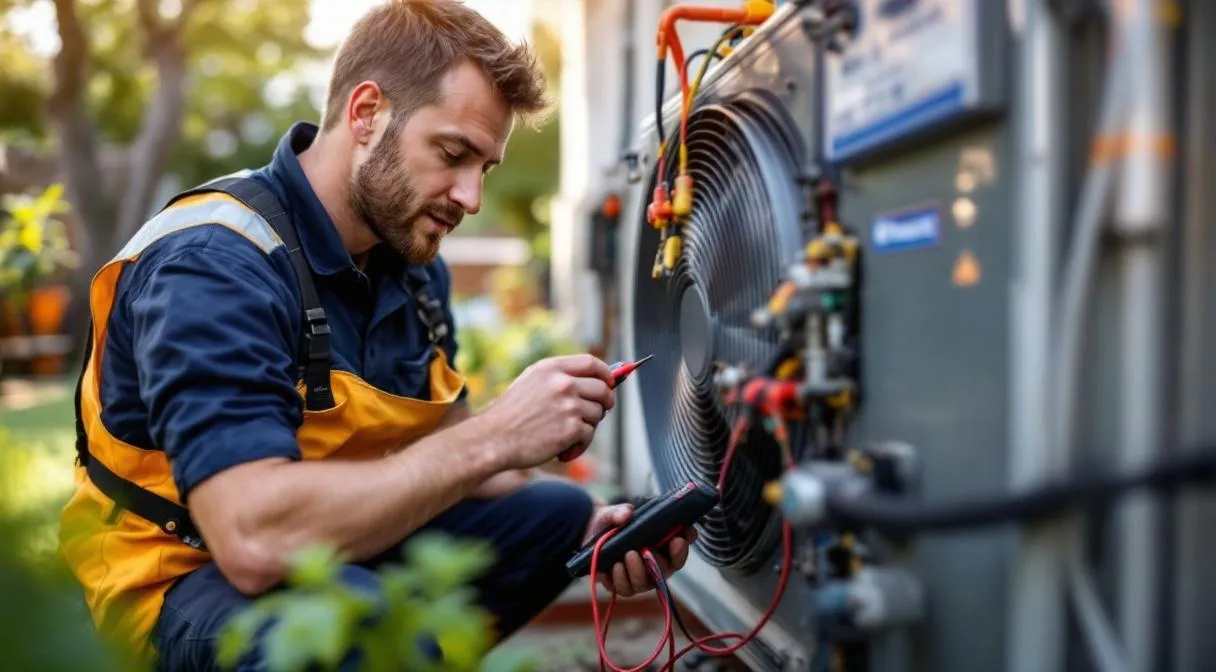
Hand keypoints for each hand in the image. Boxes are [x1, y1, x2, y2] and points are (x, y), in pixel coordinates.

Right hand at [480, 354, 615, 469]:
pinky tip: (564, 449)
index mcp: (551, 368)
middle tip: (598, 413)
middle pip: (603, 389)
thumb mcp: (531, 382)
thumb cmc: (510, 414)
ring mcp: (568, 405)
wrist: (493, 438)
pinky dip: (581, 444)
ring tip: (569, 434)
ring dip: (589, 426)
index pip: (592, 363)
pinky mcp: (571, 428)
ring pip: (598, 414)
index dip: (606, 373)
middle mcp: (562, 383)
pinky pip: (590, 434)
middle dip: (605, 402)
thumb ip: (559, 377)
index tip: (609, 383)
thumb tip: (595, 381)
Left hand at [583, 503, 697, 597]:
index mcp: (662, 547)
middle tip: (647, 550)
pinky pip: (624, 589)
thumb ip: (621, 511)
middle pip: (665, 572)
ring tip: (629, 554)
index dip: (681, 549)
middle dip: (658, 562)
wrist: (591, 534)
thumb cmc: (613, 523)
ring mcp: (639, 578)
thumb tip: (627, 513)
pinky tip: (615, 566)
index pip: (679, 553)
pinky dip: (620, 578)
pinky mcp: (622, 585)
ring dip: (637, 571)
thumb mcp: (614, 513)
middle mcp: (654, 566)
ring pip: (644, 583)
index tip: (678, 540)